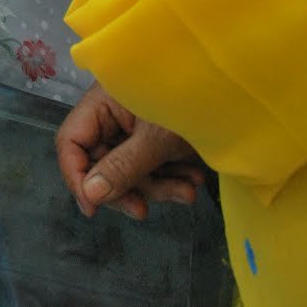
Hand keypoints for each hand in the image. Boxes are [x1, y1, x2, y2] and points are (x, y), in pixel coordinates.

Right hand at [55, 82, 205, 222]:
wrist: (235, 95)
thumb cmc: (190, 102)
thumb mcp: (156, 138)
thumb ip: (122, 167)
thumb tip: (89, 195)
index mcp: (102, 103)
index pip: (71, 141)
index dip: (77, 176)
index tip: (93, 208)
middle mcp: (113, 115)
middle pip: (102, 162)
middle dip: (129, 187)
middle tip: (144, 211)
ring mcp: (136, 127)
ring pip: (131, 170)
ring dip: (158, 186)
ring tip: (189, 191)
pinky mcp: (158, 138)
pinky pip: (152, 166)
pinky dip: (171, 176)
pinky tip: (193, 178)